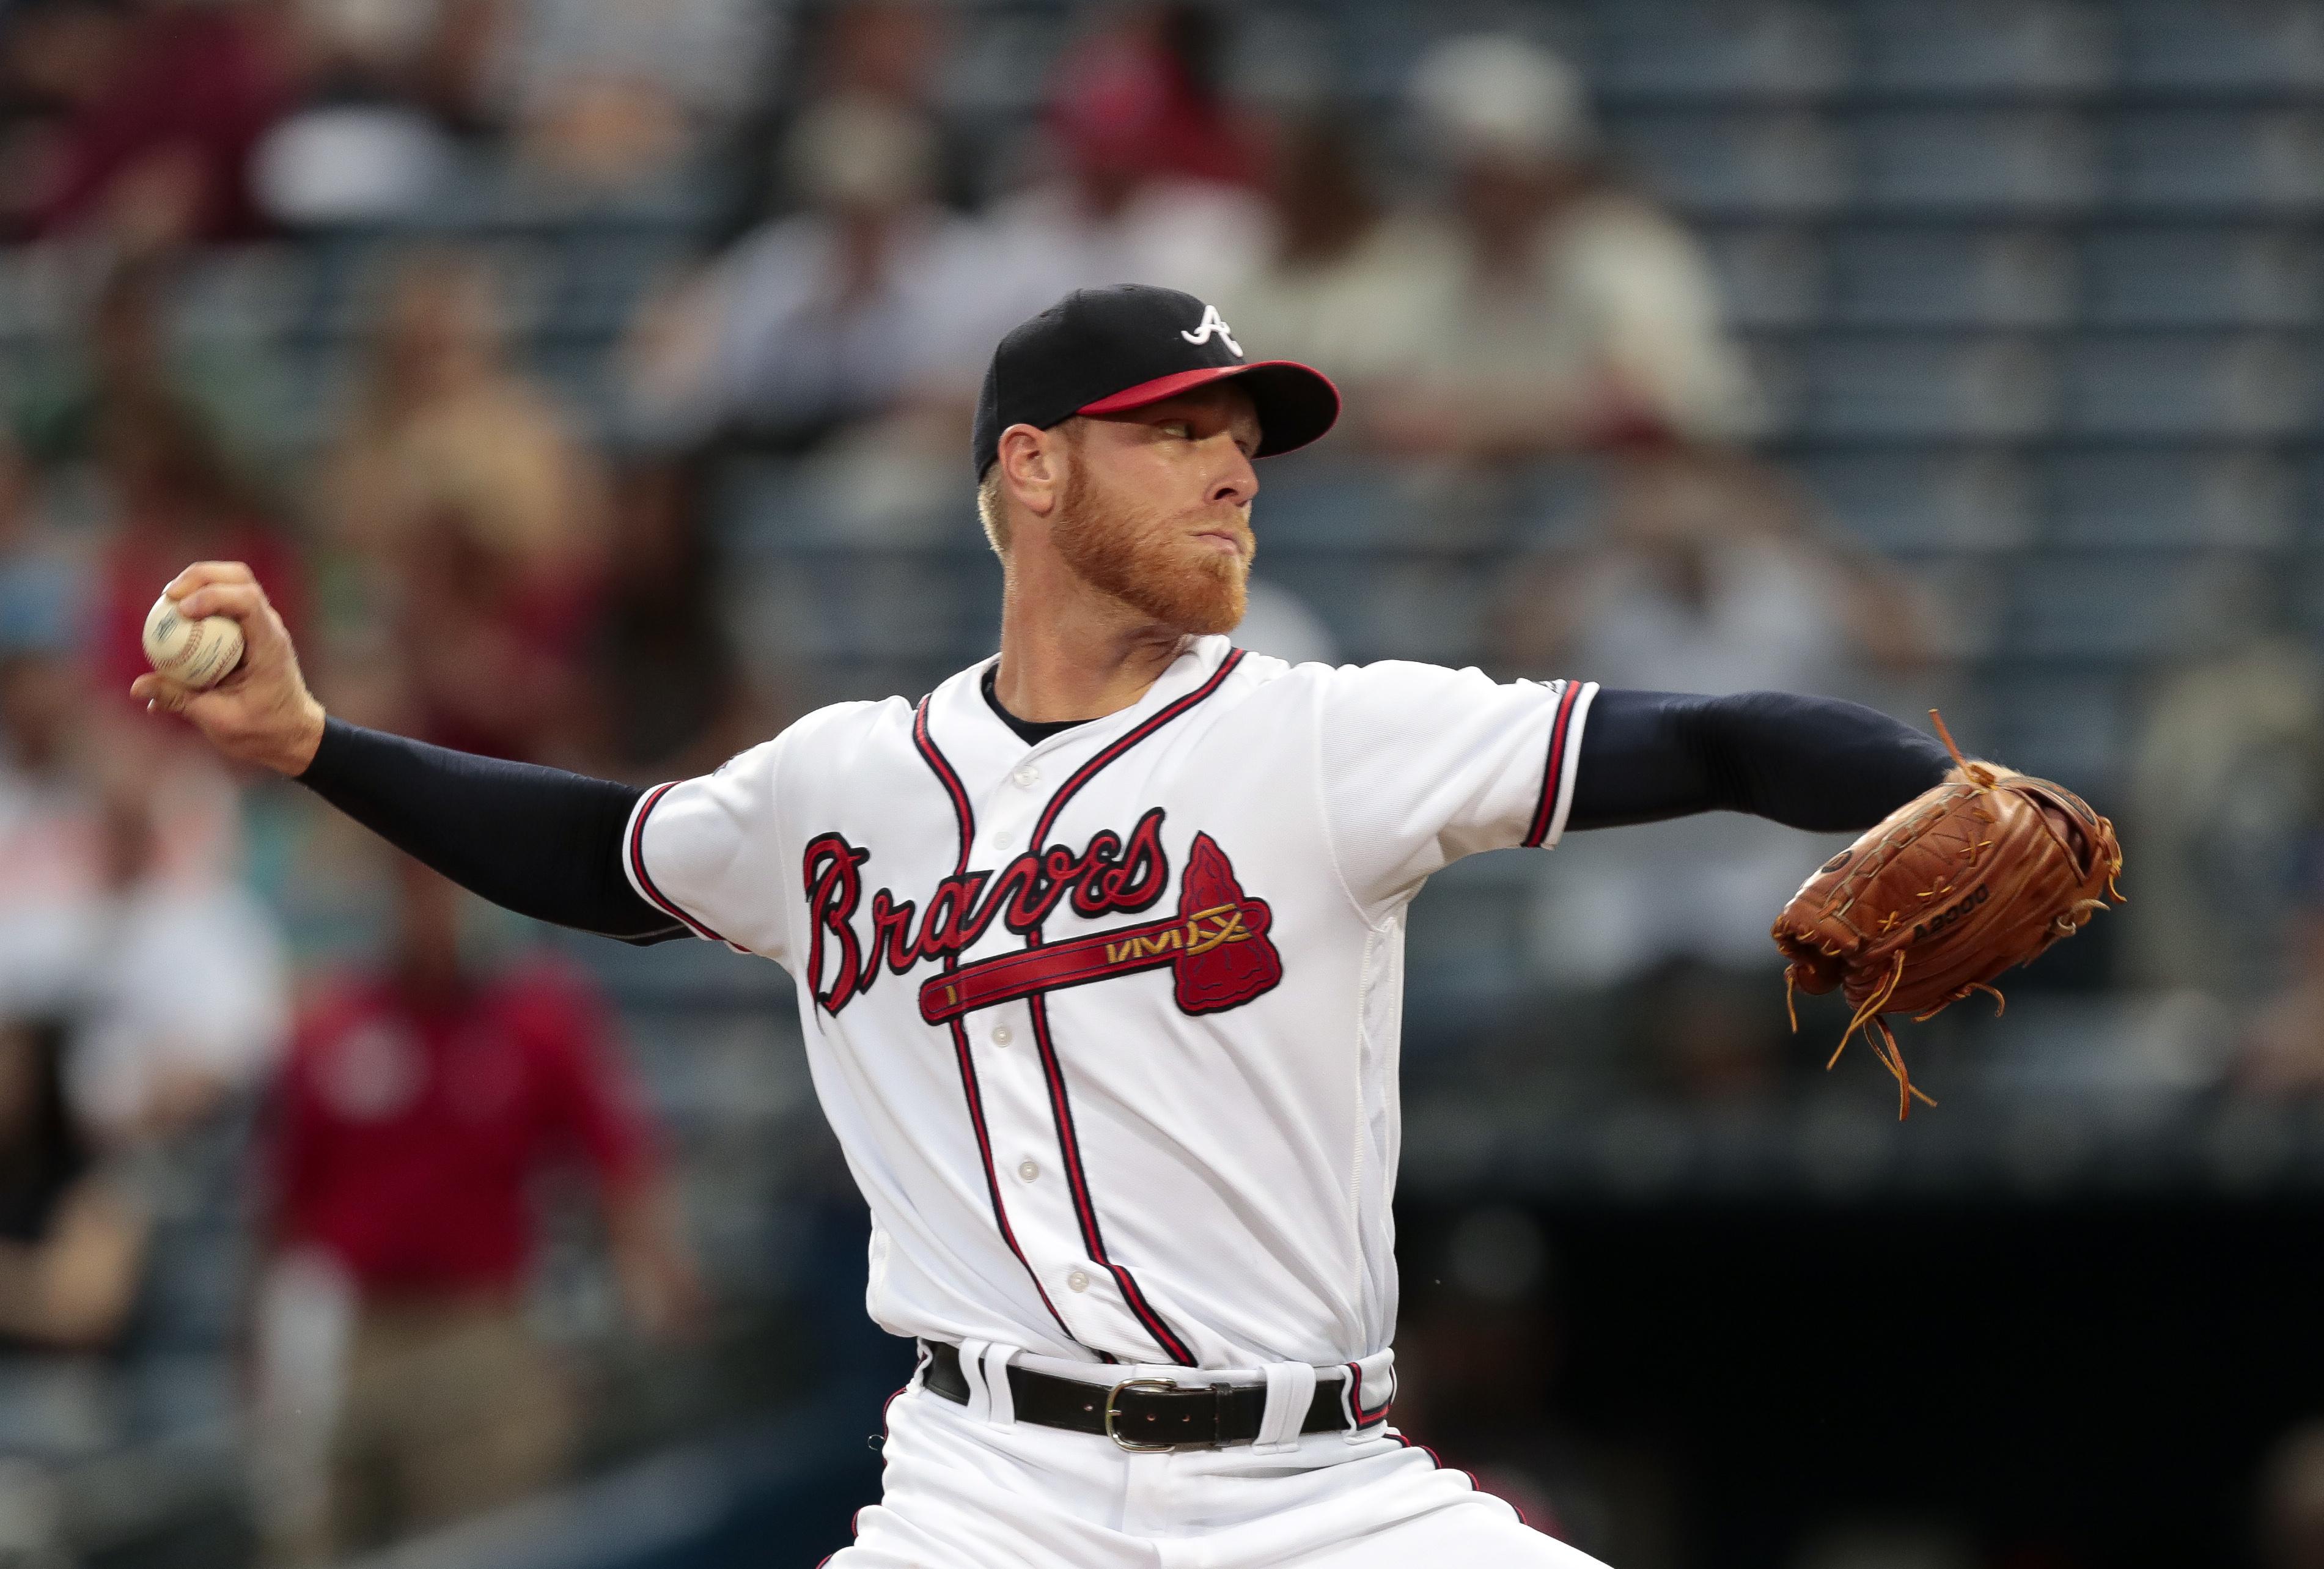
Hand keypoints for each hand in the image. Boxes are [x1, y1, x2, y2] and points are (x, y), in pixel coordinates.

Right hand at [128, 563, 326, 775]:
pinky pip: (224, 604)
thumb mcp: (220, 720)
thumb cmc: (263, 731)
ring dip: (199, 583)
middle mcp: (268, 628)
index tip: (184, 610)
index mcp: (269, 646)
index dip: (214, 596)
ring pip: (233, 583)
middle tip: (169, 596)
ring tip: (168, 600)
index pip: (248, 602)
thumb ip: (179, 700)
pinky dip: (199, 600)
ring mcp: (259, 626)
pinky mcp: (247, 632)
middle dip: (201, 577)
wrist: (291, 734)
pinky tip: (174, 615)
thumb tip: (137, 687)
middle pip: (239, 578)